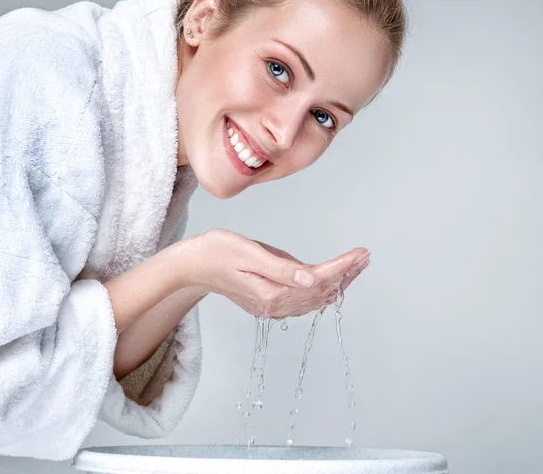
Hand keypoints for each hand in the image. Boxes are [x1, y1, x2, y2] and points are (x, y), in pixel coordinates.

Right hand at [170, 228, 370, 317]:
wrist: (192, 265)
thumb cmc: (217, 251)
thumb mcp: (248, 252)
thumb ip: (281, 268)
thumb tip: (312, 279)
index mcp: (271, 292)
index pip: (317, 280)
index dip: (342, 267)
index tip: (360, 253)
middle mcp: (274, 304)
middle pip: (320, 292)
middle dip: (346, 274)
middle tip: (365, 257)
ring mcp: (270, 307)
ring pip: (313, 299)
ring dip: (337, 283)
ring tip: (356, 266)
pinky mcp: (267, 303)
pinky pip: (302, 302)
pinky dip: (321, 292)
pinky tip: (331, 285)